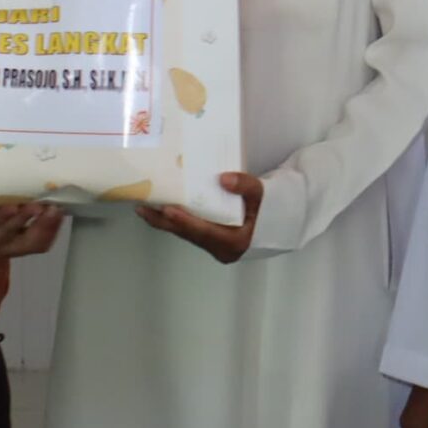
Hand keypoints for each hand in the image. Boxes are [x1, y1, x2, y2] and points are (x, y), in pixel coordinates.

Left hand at [0, 204, 65, 260]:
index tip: (62, 211)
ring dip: (25, 219)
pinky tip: (10, 206)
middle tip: (56, 209)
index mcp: (6, 244)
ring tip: (38, 206)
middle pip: (29, 243)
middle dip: (45, 226)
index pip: (38, 244)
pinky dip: (0, 216)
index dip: (52, 230)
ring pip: (9, 233)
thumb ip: (6, 204)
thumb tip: (31, 181)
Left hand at [137, 173, 263, 264]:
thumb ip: (246, 187)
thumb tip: (223, 179)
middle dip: (164, 222)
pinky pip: (192, 233)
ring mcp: (218, 247)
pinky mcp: (215, 241)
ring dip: (166, 222)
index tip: (166, 210)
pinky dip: (178, 222)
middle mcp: (223, 249)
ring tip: (146, 209)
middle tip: (143, 208)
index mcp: (235, 241)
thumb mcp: (263, 195)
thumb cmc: (274, 208)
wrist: (284, 221)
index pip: (203, 232)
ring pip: (188, 235)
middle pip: (189, 235)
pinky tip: (164, 212)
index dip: (184, 221)